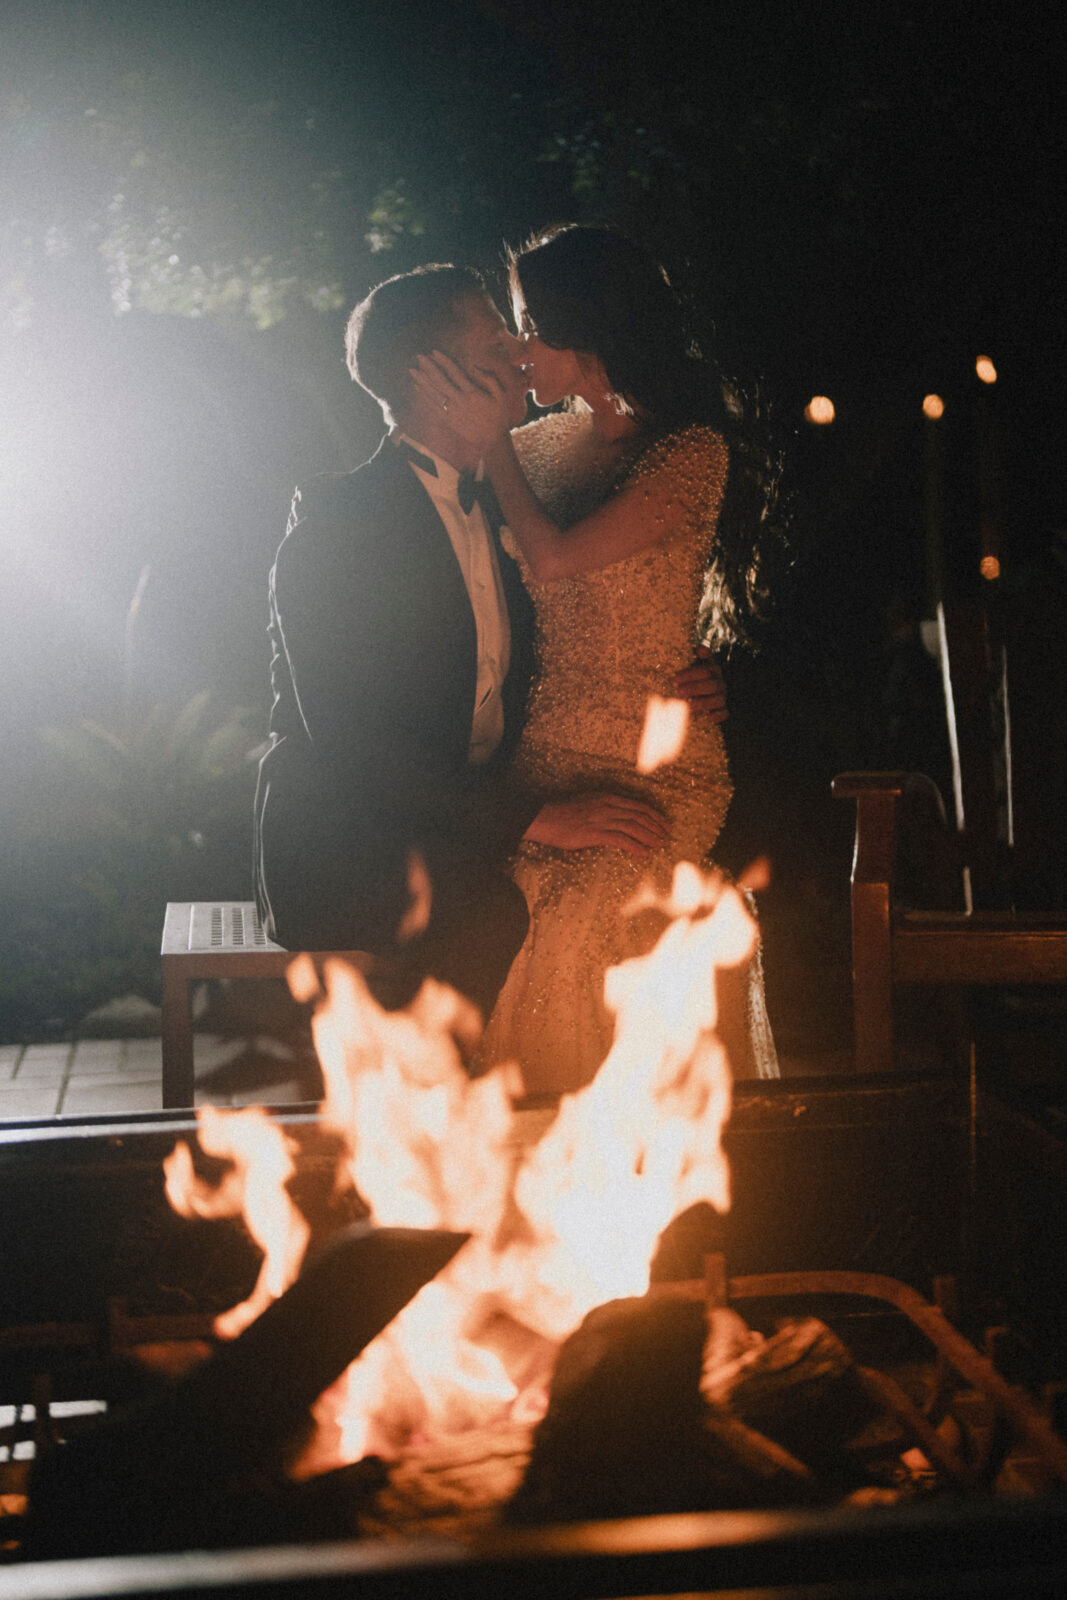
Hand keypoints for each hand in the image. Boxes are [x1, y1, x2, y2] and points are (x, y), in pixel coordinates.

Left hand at [411, 351, 510, 453]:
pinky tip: (417, 387)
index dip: (443, 361)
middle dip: (429, 367)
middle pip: (440, 381)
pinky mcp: (448, 420)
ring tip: (412, 370)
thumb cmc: (498, 416)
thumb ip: (489, 379)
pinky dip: (424, 396)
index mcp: (472, 393)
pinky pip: (433, 406)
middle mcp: (460, 401)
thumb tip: (474, 366)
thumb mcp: (501, 395)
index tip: (434, 352)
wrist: (492, 440)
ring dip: (422, 381)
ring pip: (434, 393)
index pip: (454, 373)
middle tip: (419, 357)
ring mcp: (452, 411)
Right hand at [523, 793, 670, 857]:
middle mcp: (609, 806)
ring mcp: (603, 819)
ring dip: (650, 837)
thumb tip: (617, 817)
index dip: (654, 815)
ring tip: (660, 845)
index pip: (638, 806)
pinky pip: (621, 840)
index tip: (664, 824)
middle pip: (640, 816)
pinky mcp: (596, 833)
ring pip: (634, 827)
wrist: (545, 818)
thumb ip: (604, 808)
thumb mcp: (588, 803)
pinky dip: (635, 847)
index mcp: (608, 798)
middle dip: (657, 827)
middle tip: (667, 836)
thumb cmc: (564, 813)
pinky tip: (643, 854)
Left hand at [674, 646, 727, 723]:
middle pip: (711, 685)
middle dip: (694, 689)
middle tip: (678, 692)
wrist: (700, 693)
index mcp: (713, 670)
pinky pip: (724, 713)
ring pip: (718, 700)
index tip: (675, 679)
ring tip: (688, 704)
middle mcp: (719, 683)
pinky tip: (707, 717)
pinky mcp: (723, 710)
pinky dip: (717, 716)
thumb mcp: (693, 664)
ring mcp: (722, 697)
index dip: (691, 674)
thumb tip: (700, 649)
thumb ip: (695, 655)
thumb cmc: (693, 677)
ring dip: (703, 703)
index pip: (705, 670)